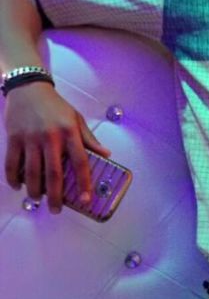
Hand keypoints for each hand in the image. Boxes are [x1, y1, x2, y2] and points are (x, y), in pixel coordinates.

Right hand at [3, 82, 110, 213]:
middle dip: (55, 196)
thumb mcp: (76, 118)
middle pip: (54, 174)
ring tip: (38, 199)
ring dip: (34, 190)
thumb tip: (106, 154)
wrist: (29, 88)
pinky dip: (14, 179)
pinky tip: (18, 187)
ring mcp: (30, 138)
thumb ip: (89, 139)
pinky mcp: (14, 138)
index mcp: (70, 132)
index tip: (86, 199)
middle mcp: (51, 137)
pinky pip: (12, 164)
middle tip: (56, 210)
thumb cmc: (56, 106)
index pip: (80, 162)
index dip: (84, 183)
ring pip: (32, 173)